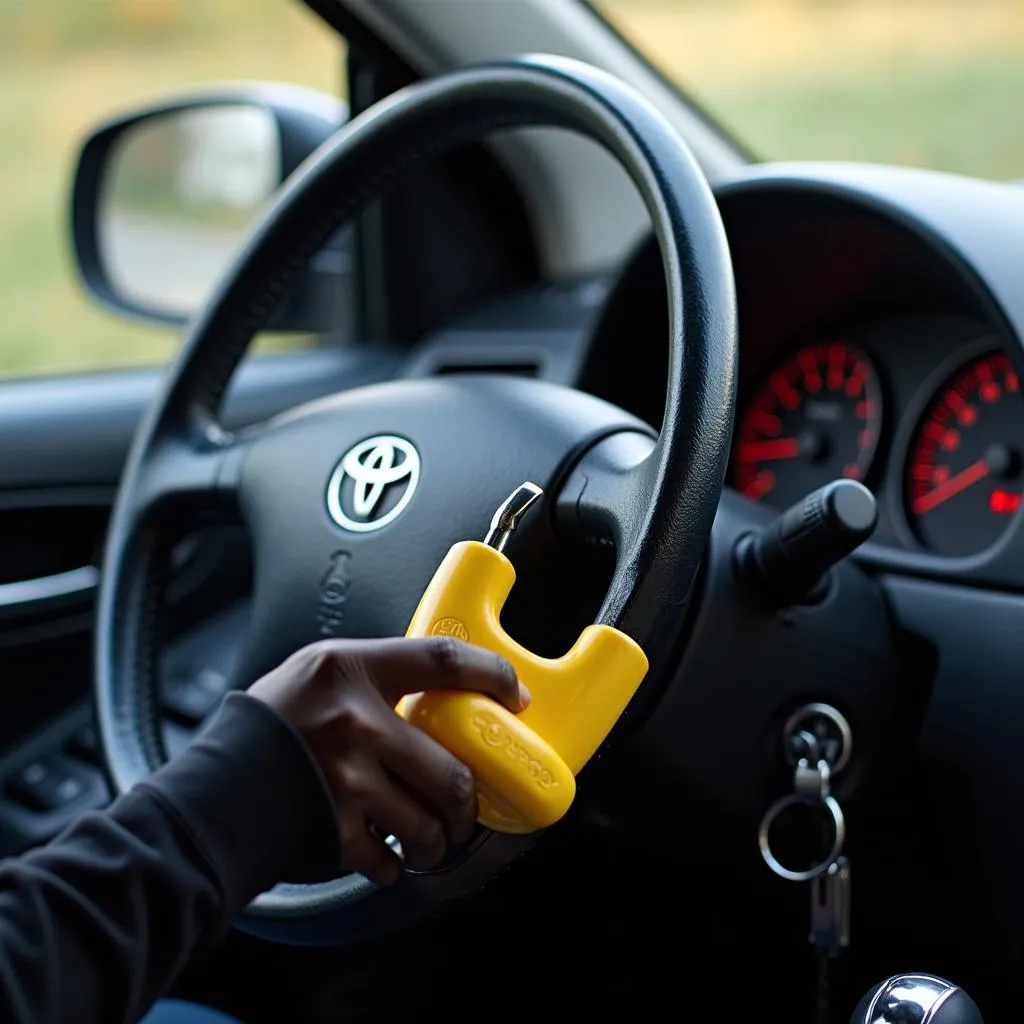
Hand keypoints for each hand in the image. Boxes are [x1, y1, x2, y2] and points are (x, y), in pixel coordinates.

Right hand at [247, 637, 529, 884]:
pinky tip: (381, 856)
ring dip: (436, 840)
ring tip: (427, 840)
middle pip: (452, 769)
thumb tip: (434, 695)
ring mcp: (347, 778)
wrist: (208, 790)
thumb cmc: (263, 727)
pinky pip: (389, 859)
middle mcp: (354, 721)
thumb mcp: (314, 676)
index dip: (491, 674)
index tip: (514, 693)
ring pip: (429, 823)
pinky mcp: (336, 829)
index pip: (442, 659)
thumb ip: (370, 679)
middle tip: (466, 811)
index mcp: (350, 670)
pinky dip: (392, 865)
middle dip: (468, 803)